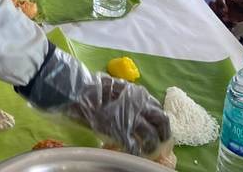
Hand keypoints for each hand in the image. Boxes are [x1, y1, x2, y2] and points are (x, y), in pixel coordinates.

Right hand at [18, 48, 169, 157]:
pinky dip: (135, 151)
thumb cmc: (94, 88)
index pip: (158, 108)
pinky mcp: (120, 131)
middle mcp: (140, 105)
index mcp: (139, 94)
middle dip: (164, 134)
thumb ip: (129, 98)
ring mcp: (131, 119)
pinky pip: (133, 146)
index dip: (160, 120)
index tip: (159, 127)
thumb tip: (135, 108)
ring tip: (147, 151)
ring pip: (151, 136)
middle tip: (161, 142)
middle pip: (161, 122)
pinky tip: (134, 153)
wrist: (78, 92)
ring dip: (151, 145)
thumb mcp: (116, 88)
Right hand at [209, 0, 242, 25]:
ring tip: (229, 22)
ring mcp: (222, 9)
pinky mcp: (224, 16)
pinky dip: (225, 24)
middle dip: (216, 11)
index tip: (225, 10)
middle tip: (223, 17)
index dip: (220, 3)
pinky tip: (233, 25)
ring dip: (219, 18)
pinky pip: (221, 20)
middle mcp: (222, 2)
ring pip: (215, 13)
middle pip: (212, 4)